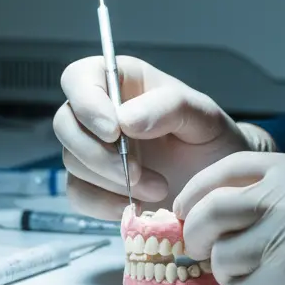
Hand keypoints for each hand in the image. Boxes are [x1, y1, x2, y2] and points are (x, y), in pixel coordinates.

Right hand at [53, 56, 274, 219]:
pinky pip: (79, 194)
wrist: (220, 185)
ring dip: (110, 180)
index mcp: (122, 82)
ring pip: (72, 161)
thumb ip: (169, 107)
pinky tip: (135, 207)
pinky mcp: (95, 185)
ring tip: (157, 188)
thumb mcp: (204, 115)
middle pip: (65, 123)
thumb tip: (125, 119)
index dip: (86, 103)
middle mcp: (101, 113)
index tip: (113, 131)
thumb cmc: (213, 141)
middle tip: (137, 171)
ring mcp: (94, 150)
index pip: (79, 77)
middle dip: (96, 153)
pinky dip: (104, 204)